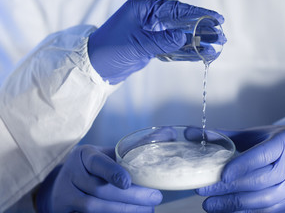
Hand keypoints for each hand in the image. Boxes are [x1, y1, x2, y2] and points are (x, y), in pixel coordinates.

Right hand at [36, 145, 161, 212]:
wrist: (62, 185)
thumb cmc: (94, 167)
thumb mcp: (107, 154)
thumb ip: (134, 148)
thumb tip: (169, 133)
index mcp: (84, 155)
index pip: (97, 163)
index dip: (112, 172)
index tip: (127, 182)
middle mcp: (71, 174)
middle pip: (100, 189)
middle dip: (130, 197)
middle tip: (155, 198)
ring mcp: (65, 195)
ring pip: (94, 207)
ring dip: (123, 210)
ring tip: (147, 210)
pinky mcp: (64, 212)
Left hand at [88, 0, 223, 83]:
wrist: (94, 67)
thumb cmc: (110, 50)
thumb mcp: (138, 44)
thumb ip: (163, 41)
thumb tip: (185, 37)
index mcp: (144, 9)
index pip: (176, 9)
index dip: (198, 13)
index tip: (216, 17)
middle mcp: (149, 18)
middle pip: (181, 21)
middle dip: (202, 28)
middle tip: (220, 35)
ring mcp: (151, 32)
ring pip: (179, 35)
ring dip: (197, 41)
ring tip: (216, 46)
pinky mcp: (151, 46)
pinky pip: (172, 47)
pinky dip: (186, 51)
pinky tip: (201, 54)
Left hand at [196, 125, 284, 212]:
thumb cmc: (277, 141)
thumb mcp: (254, 134)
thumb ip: (223, 136)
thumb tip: (189, 133)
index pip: (262, 155)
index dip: (241, 166)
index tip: (221, 175)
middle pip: (260, 181)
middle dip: (229, 189)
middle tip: (203, 191)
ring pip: (264, 200)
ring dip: (234, 204)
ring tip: (210, 205)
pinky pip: (268, 212)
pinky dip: (246, 212)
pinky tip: (227, 211)